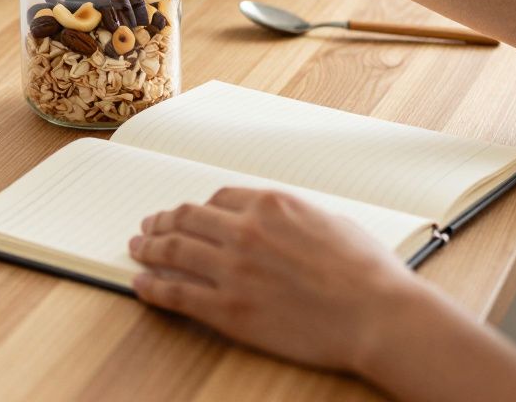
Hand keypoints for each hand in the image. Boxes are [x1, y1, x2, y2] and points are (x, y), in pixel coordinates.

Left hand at [128, 187, 426, 373]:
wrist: (378, 316)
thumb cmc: (368, 273)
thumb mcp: (331, 222)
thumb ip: (295, 218)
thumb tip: (280, 222)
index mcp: (272, 205)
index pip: (218, 198)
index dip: (200, 207)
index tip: (191, 215)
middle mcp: (245, 231)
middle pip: (187, 218)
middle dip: (163, 220)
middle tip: (149, 226)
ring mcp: (233, 270)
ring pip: (173, 250)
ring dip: (149, 247)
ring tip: (137, 248)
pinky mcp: (229, 309)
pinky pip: (176, 292)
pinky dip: (152, 287)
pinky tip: (141, 284)